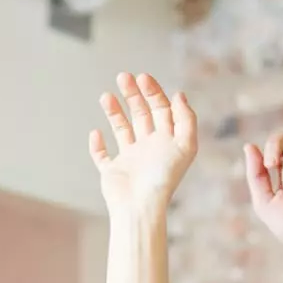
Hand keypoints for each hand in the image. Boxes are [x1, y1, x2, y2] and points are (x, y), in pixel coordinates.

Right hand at [89, 73, 196, 212]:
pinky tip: (96, 132)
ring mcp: (130, 160)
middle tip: (123, 76)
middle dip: (133, 95)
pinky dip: (96, 145)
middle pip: (141, 115)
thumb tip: (179, 95)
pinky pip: (102, 155)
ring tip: (105, 96)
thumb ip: (186, 119)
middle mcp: (149, 149)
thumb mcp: (185, 146)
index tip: (143, 78)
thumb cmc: (163, 178)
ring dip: (114, 111)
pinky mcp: (112, 172)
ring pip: (121, 129)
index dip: (154, 92)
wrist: (140, 206)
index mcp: (166, 142)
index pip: (161, 110)